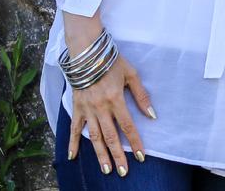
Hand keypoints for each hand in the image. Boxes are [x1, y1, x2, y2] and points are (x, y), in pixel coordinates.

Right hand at [63, 14, 155, 175]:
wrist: (87, 52)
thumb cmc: (112, 61)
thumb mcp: (131, 74)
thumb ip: (141, 95)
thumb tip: (152, 115)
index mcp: (116, 99)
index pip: (128, 126)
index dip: (135, 142)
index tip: (142, 156)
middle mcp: (101, 107)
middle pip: (110, 136)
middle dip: (118, 156)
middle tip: (123, 172)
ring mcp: (87, 109)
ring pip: (93, 137)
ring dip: (99, 154)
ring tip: (106, 169)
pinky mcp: (76, 107)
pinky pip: (74, 128)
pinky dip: (72, 143)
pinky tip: (72, 157)